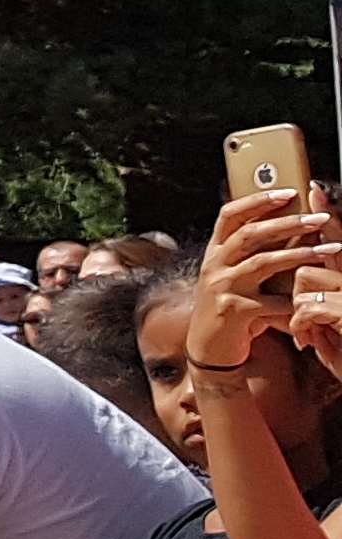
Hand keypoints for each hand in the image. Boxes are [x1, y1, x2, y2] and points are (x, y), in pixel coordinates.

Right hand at [188, 190, 341, 373]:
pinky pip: (270, 302)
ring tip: (329, 249)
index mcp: (216, 251)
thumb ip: (253, 254)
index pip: (230, 214)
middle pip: (249, 234)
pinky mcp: (233, 311)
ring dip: (299, 254)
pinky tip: (312, 298)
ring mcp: (222, 287)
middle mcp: (215, 265)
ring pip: (262, 262)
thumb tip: (288, 226)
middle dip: (287, 223)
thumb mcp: (235, 275)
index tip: (287, 192)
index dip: (256, 200)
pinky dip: (294, 301)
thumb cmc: (230, 307)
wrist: (210, 347)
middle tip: (318, 218)